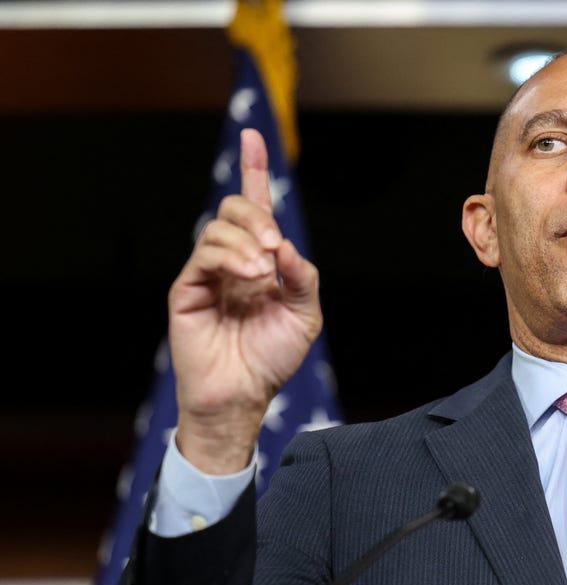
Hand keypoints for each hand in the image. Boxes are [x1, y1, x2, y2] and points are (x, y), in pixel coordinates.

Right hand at [168, 129, 321, 473]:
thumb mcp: (305, 315)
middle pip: (236, 208)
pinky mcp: (187, 288)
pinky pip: (204, 254)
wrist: (245, 393)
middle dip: (257, 215)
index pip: (255, 208)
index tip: (253, 136)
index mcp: (261, 261)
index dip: (253, 171)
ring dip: (246, 242)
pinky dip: (230, 257)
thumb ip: (303, 276)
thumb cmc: (273, 357)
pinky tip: (250, 277)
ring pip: (219, 227)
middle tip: (273, 246)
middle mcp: (232, 261)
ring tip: (262, 273)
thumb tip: (284, 244)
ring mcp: (207, 273)